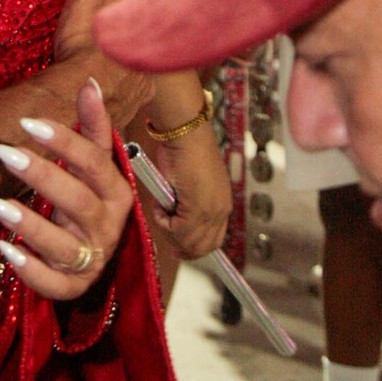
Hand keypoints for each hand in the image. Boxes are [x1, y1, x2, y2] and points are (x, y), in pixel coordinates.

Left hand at [0, 78, 132, 300]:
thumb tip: (90, 82)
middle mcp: (109, 226)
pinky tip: (6, 250)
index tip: (28, 122)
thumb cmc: (89, 197)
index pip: (95, 162)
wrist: (96, 253)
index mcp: (117, 191)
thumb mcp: (94, 163)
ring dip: (30, 225)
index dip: (65, 141)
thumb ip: (93, 126)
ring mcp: (92, 259)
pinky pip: (55, 286)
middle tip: (4, 152)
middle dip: (42, 175)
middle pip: (79, 201)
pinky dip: (32, 271)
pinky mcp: (74, 286)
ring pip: (64, 246)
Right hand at [53, 0, 154, 128]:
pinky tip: (105, 73)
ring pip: (137, 43)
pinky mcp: (134, 96)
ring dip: (125, 38)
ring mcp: (145, 67)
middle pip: (141, 8)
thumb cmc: (85, 34)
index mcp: (142, 2)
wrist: (83, 93)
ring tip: (102, 37)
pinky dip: (119, 71)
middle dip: (127, 2)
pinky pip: (129, 77)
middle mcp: (151, 34)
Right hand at [148, 122, 230, 258]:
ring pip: (189, 243)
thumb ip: (187, 205)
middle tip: (164, 227)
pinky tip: (160, 204)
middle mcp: (221, 211)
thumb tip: (175, 222)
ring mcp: (211, 212)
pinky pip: (178, 231)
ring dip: (169, 230)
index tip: (178, 247)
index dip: (194, 248)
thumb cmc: (183, 149)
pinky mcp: (199, 209)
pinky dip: (163, 221)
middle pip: (202, 248)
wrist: (185, 133)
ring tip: (161, 208)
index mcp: (221, 205)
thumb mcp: (188, 183)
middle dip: (179, 243)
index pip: (213, 241)